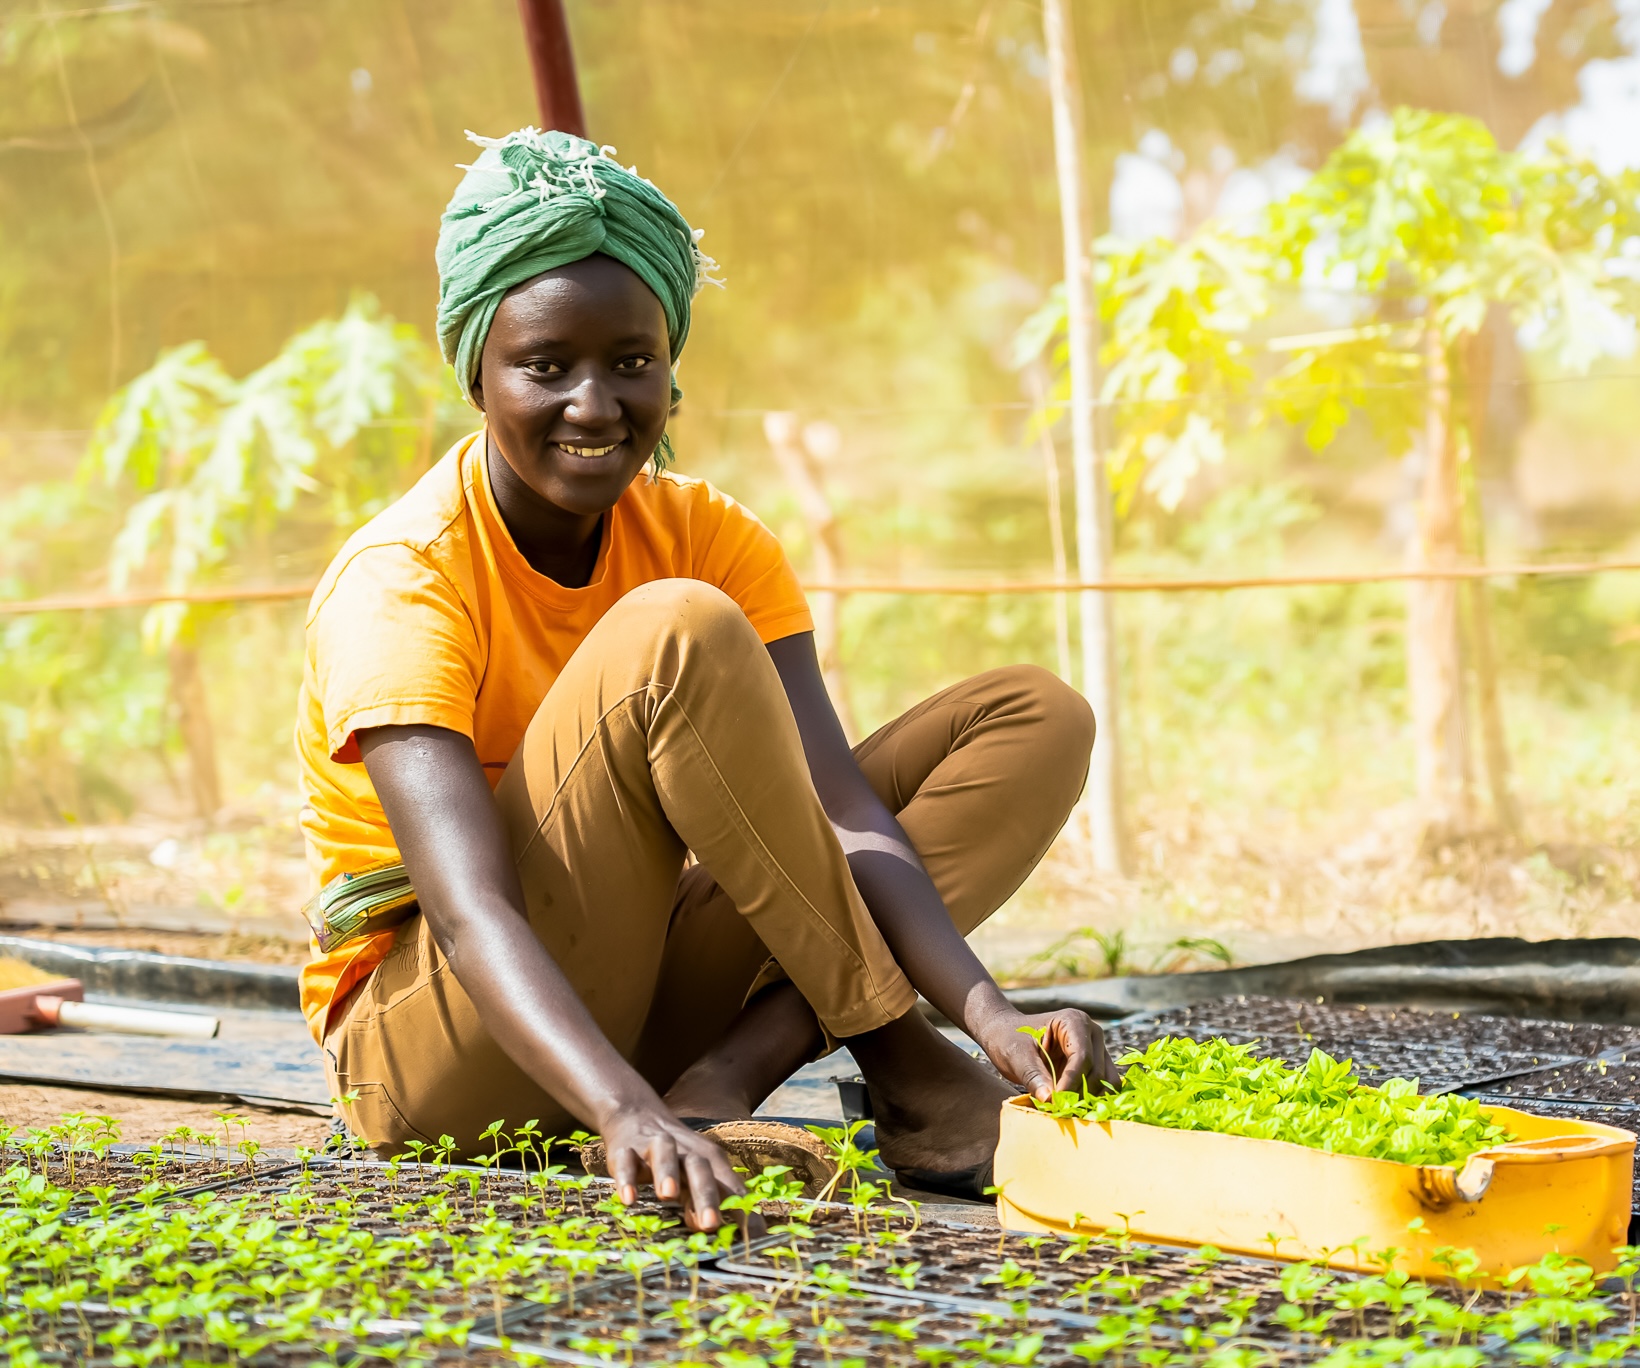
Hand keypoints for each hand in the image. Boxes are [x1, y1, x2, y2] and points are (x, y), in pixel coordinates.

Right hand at [597, 1104, 746, 1230]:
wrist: (635, 1114)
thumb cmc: (674, 1156)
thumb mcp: (694, 1176)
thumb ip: (703, 1202)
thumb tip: (713, 1232)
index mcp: (710, 1161)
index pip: (731, 1188)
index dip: (743, 1212)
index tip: (753, 1239)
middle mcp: (686, 1151)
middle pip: (701, 1170)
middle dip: (706, 1196)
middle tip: (711, 1224)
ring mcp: (655, 1146)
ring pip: (666, 1155)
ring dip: (668, 1173)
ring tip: (667, 1196)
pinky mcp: (626, 1149)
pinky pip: (626, 1162)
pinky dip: (627, 1178)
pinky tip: (628, 1198)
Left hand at [974, 1007, 1120, 1100]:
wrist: (1006, 1035)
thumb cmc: (1008, 1039)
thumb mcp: (1016, 1056)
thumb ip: (1033, 1076)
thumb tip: (1049, 1099)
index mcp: (1073, 1021)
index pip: (1082, 1056)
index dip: (1071, 1082)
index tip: (1056, 1102)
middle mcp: (1091, 1032)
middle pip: (1096, 1070)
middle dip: (1078, 1093)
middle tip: (1057, 1109)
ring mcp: (1096, 1048)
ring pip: (1106, 1081)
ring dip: (1088, 1099)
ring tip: (1064, 1109)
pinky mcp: (1095, 1064)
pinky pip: (1103, 1085)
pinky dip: (1091, 1099)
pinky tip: (1072, 1107)